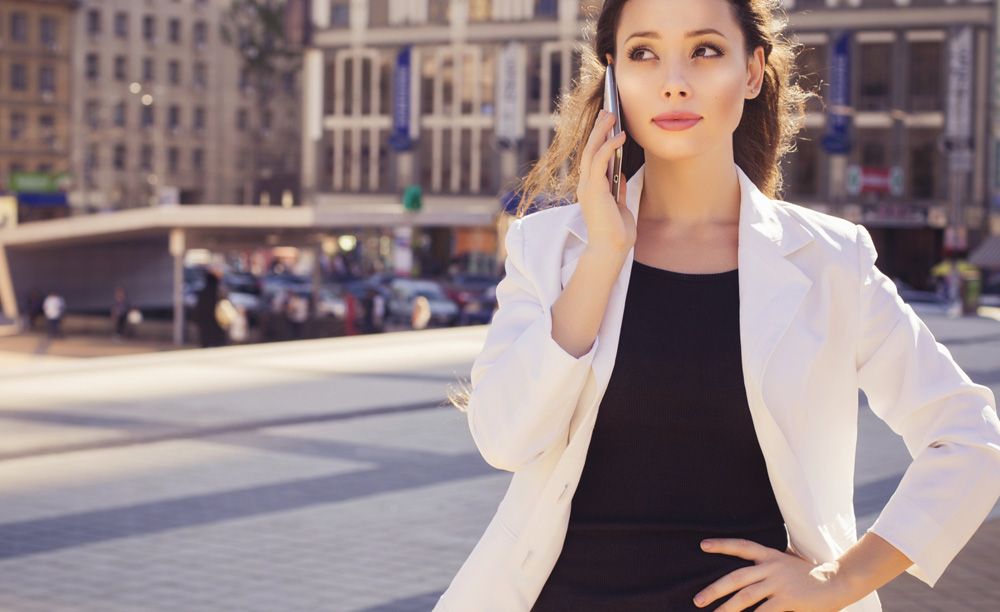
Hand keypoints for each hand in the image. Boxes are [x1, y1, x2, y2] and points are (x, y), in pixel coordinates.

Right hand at [576, 109, 634, 254]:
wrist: (611, 249)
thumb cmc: (616, 233)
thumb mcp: (619, 205)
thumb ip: (617, 188)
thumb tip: (620, 172)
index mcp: (591, 189)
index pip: (592, 159)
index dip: (599, 140)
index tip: (606, 124)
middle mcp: (586, 186)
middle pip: (589, 150)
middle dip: (598, 129)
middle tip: (607, 111)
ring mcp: (588, 187)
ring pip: (591, 151)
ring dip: (602, 132)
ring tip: (612, 115)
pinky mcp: (594, 189)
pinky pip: (599, 161)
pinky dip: (609, 146)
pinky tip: (620, 136)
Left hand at [693, 539, 851, 610]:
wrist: (839, 581)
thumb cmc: (812, 575)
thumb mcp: (788, 564)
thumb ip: (769, 567)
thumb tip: (751, 573)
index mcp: (771, 556)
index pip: (742, 546)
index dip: (722, 545)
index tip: (703, 545)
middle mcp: (772, 568)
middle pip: (736, 578)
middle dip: (715, 590)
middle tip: (698, 600)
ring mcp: (779, 584)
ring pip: (745, 597)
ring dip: (727, 609)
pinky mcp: (788, 600)